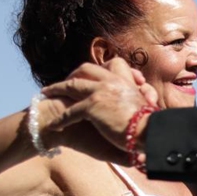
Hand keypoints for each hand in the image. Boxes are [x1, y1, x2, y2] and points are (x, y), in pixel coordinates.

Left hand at [41, 58, 155, 152]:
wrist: (149, 130)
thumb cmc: (151, 123)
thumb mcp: (145, 103)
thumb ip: (139, 96)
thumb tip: (140, 100)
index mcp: (124, 80)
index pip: (109, 65)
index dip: (97, 69)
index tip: (88, 75)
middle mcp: (111, 81)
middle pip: (85, 70)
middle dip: (71, 75)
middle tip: (62, 82)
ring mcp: (100, 92)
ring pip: (72, 86)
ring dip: (57, 90)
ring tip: (45, 95)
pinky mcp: (92, 106)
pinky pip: (70, 111)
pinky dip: (60, 119)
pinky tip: (54, 126)